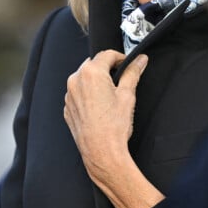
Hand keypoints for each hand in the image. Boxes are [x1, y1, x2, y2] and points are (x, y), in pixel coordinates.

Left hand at [64, 50, 164, 207]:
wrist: (102, 153)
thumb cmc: (113, 127)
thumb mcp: (127, 95)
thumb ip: (132, 72)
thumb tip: (139, 60)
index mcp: (91, 73)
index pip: (107, 54)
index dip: (120, 57)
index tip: (128, 64)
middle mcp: (76, 80)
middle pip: (94, 64)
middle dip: (108, 68)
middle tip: (121, 80)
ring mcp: (69, 95)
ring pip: (85, 78)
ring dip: (97, 81)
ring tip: (110, 95)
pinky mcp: (68, 107)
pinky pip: (78, 92)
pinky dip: (88, 94)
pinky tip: (100, 106)